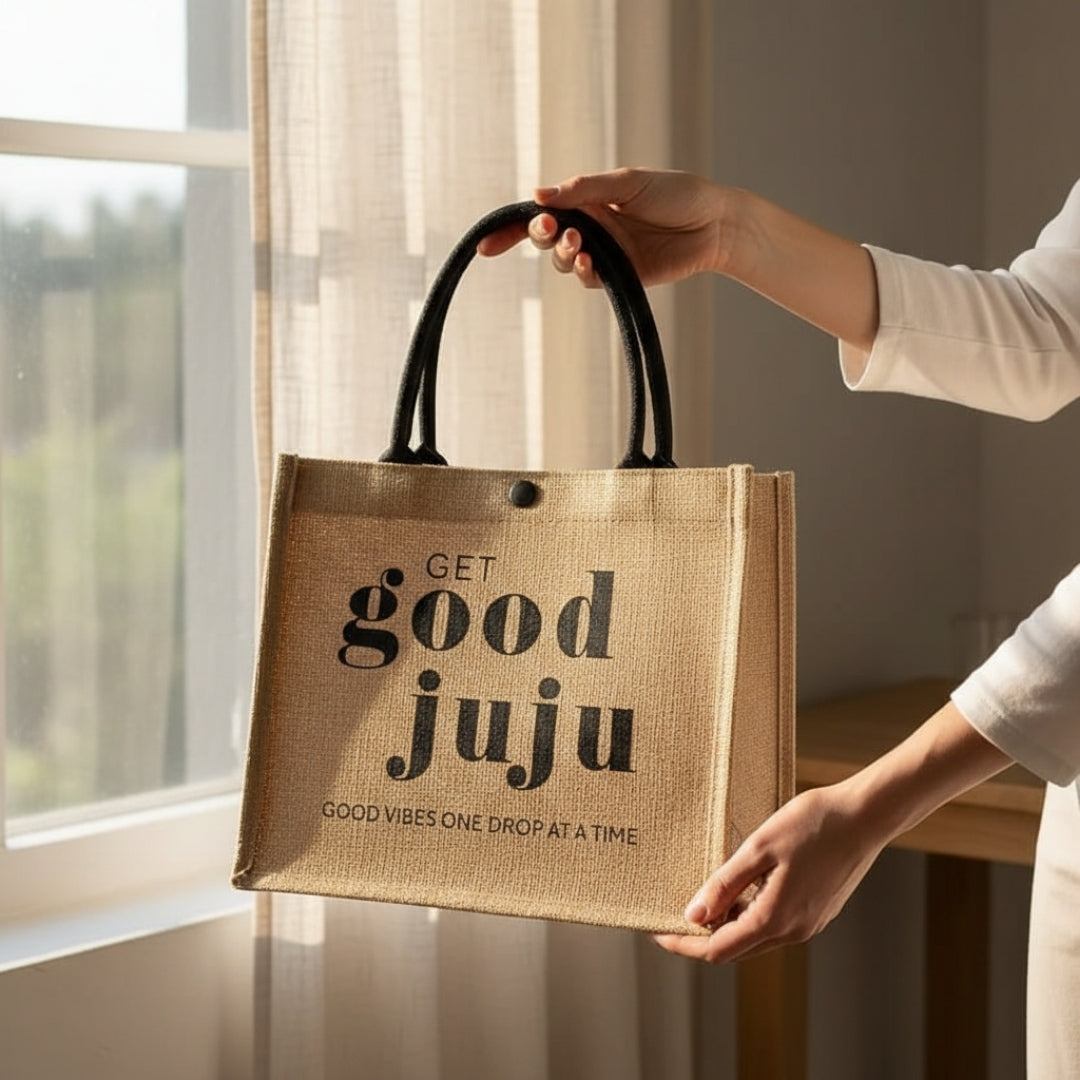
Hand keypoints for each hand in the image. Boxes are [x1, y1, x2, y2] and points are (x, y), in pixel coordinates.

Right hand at [477, 168, 732, 287]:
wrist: (714, 223)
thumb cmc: (676, 194)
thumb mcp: (627, 182)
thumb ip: (583, 189)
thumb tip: (538, 195)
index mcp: (587, 199)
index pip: (541, 213)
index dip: (511, 229)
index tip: (486, 244)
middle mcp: (591, 227)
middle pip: (547, 239)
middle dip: (540, 235)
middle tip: (549, 229)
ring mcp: (604, 253)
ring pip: (565, 263)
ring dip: (566, 254)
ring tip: (580, 244)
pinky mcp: (620, 277)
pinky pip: (590, 280)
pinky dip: (585, 271)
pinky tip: (592, 261)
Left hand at [654, 782, 887, 963]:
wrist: (865, 816)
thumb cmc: (813, 824)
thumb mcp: (759, 848)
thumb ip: (724, 885)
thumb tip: (691, 916)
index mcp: (775, 919)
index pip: (716, 949)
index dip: (682, 943)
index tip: (656, 931)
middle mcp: (793, 931)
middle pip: (734, 949)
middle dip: (699, 936)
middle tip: (670, 914)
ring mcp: (808, 924)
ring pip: (754, 937)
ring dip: (725, 924)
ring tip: (701, 896)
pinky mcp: (816, 912)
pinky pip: (772, 924)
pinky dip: (748, 914)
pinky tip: (737, 889)